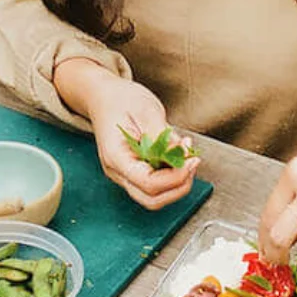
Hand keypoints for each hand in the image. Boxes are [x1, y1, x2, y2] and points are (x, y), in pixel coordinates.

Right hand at [54, 58, 199, 209]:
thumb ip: (164, 136)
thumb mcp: (146, 110)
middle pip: (152, 199)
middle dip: (179, 186)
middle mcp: (118, 172)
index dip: (175, 177)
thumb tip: (182, 156)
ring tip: (187, 155)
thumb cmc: (120, 100)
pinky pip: (155, 184)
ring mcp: (124, 175)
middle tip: (193, 162)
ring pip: (154, 196)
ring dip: (177, 182)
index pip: (148, 183)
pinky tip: (178, 154)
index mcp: (116, 157)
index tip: (191, 161)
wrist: (104, 97)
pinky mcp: (134, 172)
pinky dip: (171, 175)